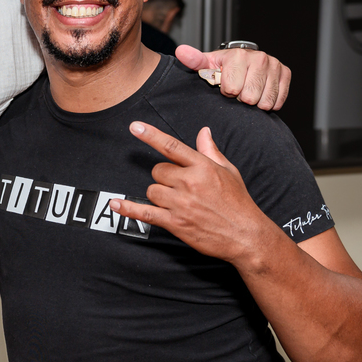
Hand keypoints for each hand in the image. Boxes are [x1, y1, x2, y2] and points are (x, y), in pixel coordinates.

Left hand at [110, 123, 272, 267]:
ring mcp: (181, 203)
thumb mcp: (229, 171)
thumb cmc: (238, 203)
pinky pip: (145, 213)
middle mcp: (189, 182)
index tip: (134, 127)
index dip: (151, 135)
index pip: (172, 146)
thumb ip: (211, 151)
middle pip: (158, 171)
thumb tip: (203, 132)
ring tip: (177, 203)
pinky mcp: (175, 223)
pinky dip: (129, 209)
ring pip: (152, 191)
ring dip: (159, 195)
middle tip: (180, 187)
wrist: (246, 235)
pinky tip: (116, 205)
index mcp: (202, 167)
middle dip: (164, 177)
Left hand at [175, 45, 289, 110]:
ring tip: (248, 91)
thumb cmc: (222, 68)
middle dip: (241, 98)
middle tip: (238, 89)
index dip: (227, 93)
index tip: (225, 86)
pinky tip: (260, 93)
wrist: (241, 62)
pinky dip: (268, 102)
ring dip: (255, 102)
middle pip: (250, 97)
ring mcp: (274, 65)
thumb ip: (194, 61)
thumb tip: (181, 51)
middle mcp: (259, 58)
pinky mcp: (285, 73)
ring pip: (265, 101)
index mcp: (238, 55)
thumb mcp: (206, 66)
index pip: (232, 90)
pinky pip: (278, 101)